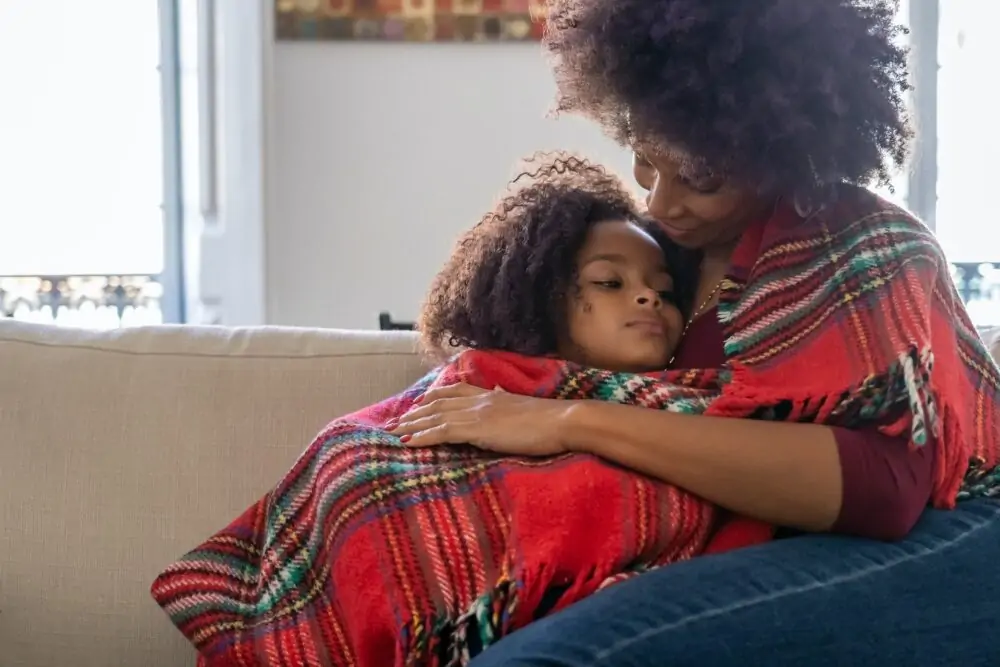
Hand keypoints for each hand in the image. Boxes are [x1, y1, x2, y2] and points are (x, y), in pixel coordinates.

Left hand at [388, 383, 570, 455]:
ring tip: (393, 433)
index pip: (454, 391)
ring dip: (411, 425)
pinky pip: (442, 431)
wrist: (564, 421)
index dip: (433, 397)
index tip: (418, 403)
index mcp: (491, 395)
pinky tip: (407, 443)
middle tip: (395, 422)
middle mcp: (480, 400)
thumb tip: (502, 404)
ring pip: (435, 416)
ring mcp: (478, 413)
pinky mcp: (478, 429)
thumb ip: (508, 407)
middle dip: (414, 413)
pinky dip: (421, 437)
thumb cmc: (551, 421)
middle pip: (438, 403)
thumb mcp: (524, 410)